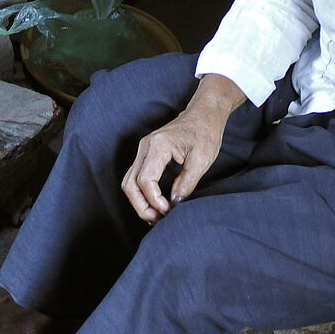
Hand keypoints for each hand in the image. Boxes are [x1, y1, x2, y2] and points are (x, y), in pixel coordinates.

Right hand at [121, 74, 244, 222]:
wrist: (204, 114)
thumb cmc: (205, 132)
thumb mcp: (202, 160)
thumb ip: (186, 183)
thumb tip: (174, 204)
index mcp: (159, 146)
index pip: (145, 180)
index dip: (154, 200)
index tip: (168, 210)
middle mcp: (145, 147)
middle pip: (130, 183)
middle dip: (141, 206)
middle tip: (157, 220)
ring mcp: (143, 149)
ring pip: (129, 181)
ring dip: (139, 201)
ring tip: (155, 216)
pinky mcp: (147, 153)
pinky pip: (135, 176)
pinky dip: (141, 193)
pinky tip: (154, 204)